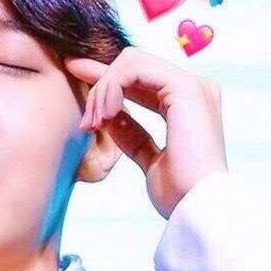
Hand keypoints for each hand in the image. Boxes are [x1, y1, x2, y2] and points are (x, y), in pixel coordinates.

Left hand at [65, 46, 227, 218]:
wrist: (196, 208)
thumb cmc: (178, 193)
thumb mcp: (147, 157)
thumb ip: (131, 132)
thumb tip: (106, 115)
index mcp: (188, 104)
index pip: (140, 78)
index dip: (105, 75)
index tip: (73, 71)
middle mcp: (194, 88)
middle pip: (132, 64)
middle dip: (99, 86)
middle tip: (86, 123)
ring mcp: (193, 85)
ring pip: (130, 62)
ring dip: (103, 90)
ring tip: (94, 124)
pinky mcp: (186, 87)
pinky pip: (134, 70)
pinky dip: (112, 88)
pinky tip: (105, 115)